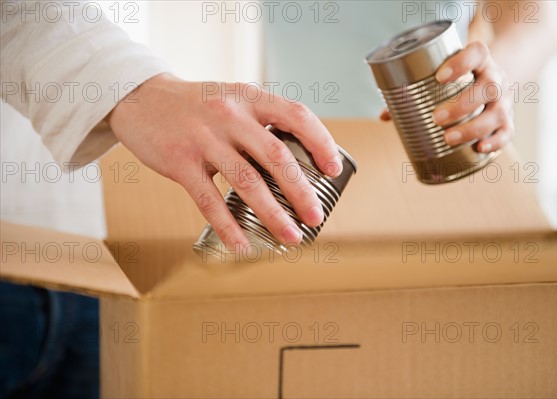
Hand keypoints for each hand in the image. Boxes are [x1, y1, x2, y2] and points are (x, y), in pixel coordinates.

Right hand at [107, 73, 342, 249]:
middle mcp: (230, 114)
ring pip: (246, 182)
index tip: (333, 169)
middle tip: (315, 216)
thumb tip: (295, 160)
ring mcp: (204, 138)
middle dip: (301, 191)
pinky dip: (228, 227)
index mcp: (248, 97)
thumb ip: (259, 121)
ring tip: (290, 236)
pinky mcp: (180, 161)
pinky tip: (242, 245)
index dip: (321, 142)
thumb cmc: (195, 105)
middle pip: (276, 156)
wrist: (139, 97)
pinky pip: (209, 201)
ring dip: (273, 214)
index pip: (296, 115)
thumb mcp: (231, 98)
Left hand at [380, 41, 513, 152]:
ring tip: (449, 137)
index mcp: (480, 60)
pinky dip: (495, 142)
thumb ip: (413, 94)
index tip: (439, 77)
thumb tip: (384, 116)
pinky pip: (507, 132)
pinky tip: (480, 148)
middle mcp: (496, 78)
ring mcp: (504, 101)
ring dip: (473, 127)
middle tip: (436, 118)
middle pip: (487, 88)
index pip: (477, 53)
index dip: (461, 63)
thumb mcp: (443, 77)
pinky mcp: (508, 121)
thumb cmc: (460, 81)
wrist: (493, 82)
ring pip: (496, 112)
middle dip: (462, 104)